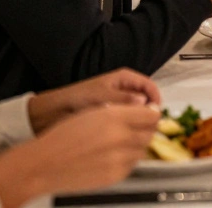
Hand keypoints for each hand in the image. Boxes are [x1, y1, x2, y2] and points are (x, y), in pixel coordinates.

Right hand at [0, 104, 161, 207]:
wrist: (44, 164)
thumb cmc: (62, 137)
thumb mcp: (92, 111)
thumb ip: (121, 109)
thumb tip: (145, 110)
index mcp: (113, 117)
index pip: (151, 114)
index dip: (152, 112)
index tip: (150, 112)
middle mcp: (120, 137)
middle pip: (150, 132)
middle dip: (146, 128)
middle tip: (136, 126)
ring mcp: (119, 159)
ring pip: (143, 149)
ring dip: (136, 144)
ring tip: (118, 141)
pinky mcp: (116, 175)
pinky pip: (132, 164)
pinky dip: (127, 159)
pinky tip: (111, 154)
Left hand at [27, 69, 160, 133]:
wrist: (56, 110)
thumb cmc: (77, 97)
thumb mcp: (100, 96)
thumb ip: (122, 99)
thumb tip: (143, 103)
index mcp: (124, 78)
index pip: (149, 86)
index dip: (155, 99)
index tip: (154, 115)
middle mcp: (125, 89)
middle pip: (146, 99)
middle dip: (147, 111)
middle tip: (145, 126)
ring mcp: (120, 102)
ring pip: (138, 111)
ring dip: (137, 120)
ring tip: (132, 129)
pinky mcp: (114, 115)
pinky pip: (128, 119)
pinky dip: (128, 125)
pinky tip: (123, 133)